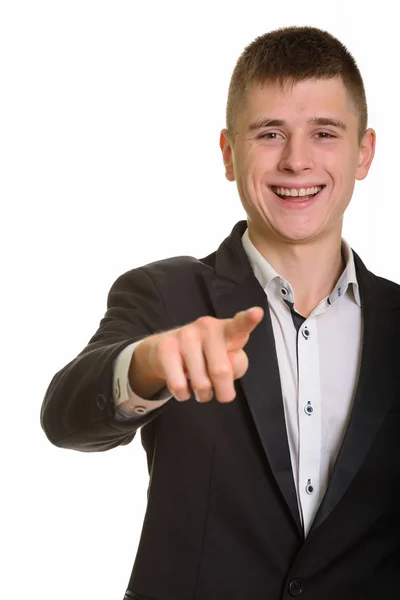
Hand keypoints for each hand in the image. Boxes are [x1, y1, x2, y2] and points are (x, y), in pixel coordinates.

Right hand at [140, 307, 263, 402]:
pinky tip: (183, 385)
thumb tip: (226, 367)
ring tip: (200, 386)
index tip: (257, 312)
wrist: (166, 349)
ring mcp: (184, 335)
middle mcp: (206, 327)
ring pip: (200, 384)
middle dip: (223, 392)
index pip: (240, 325)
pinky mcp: (165, 348)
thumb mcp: (228, 360)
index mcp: (227, 330)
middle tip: (221, 394)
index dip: (250, 319)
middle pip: (221, 371)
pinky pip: (178, 386)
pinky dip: (183, 395)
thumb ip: (236, 365)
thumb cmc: (207, 356)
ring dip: (203, 395)